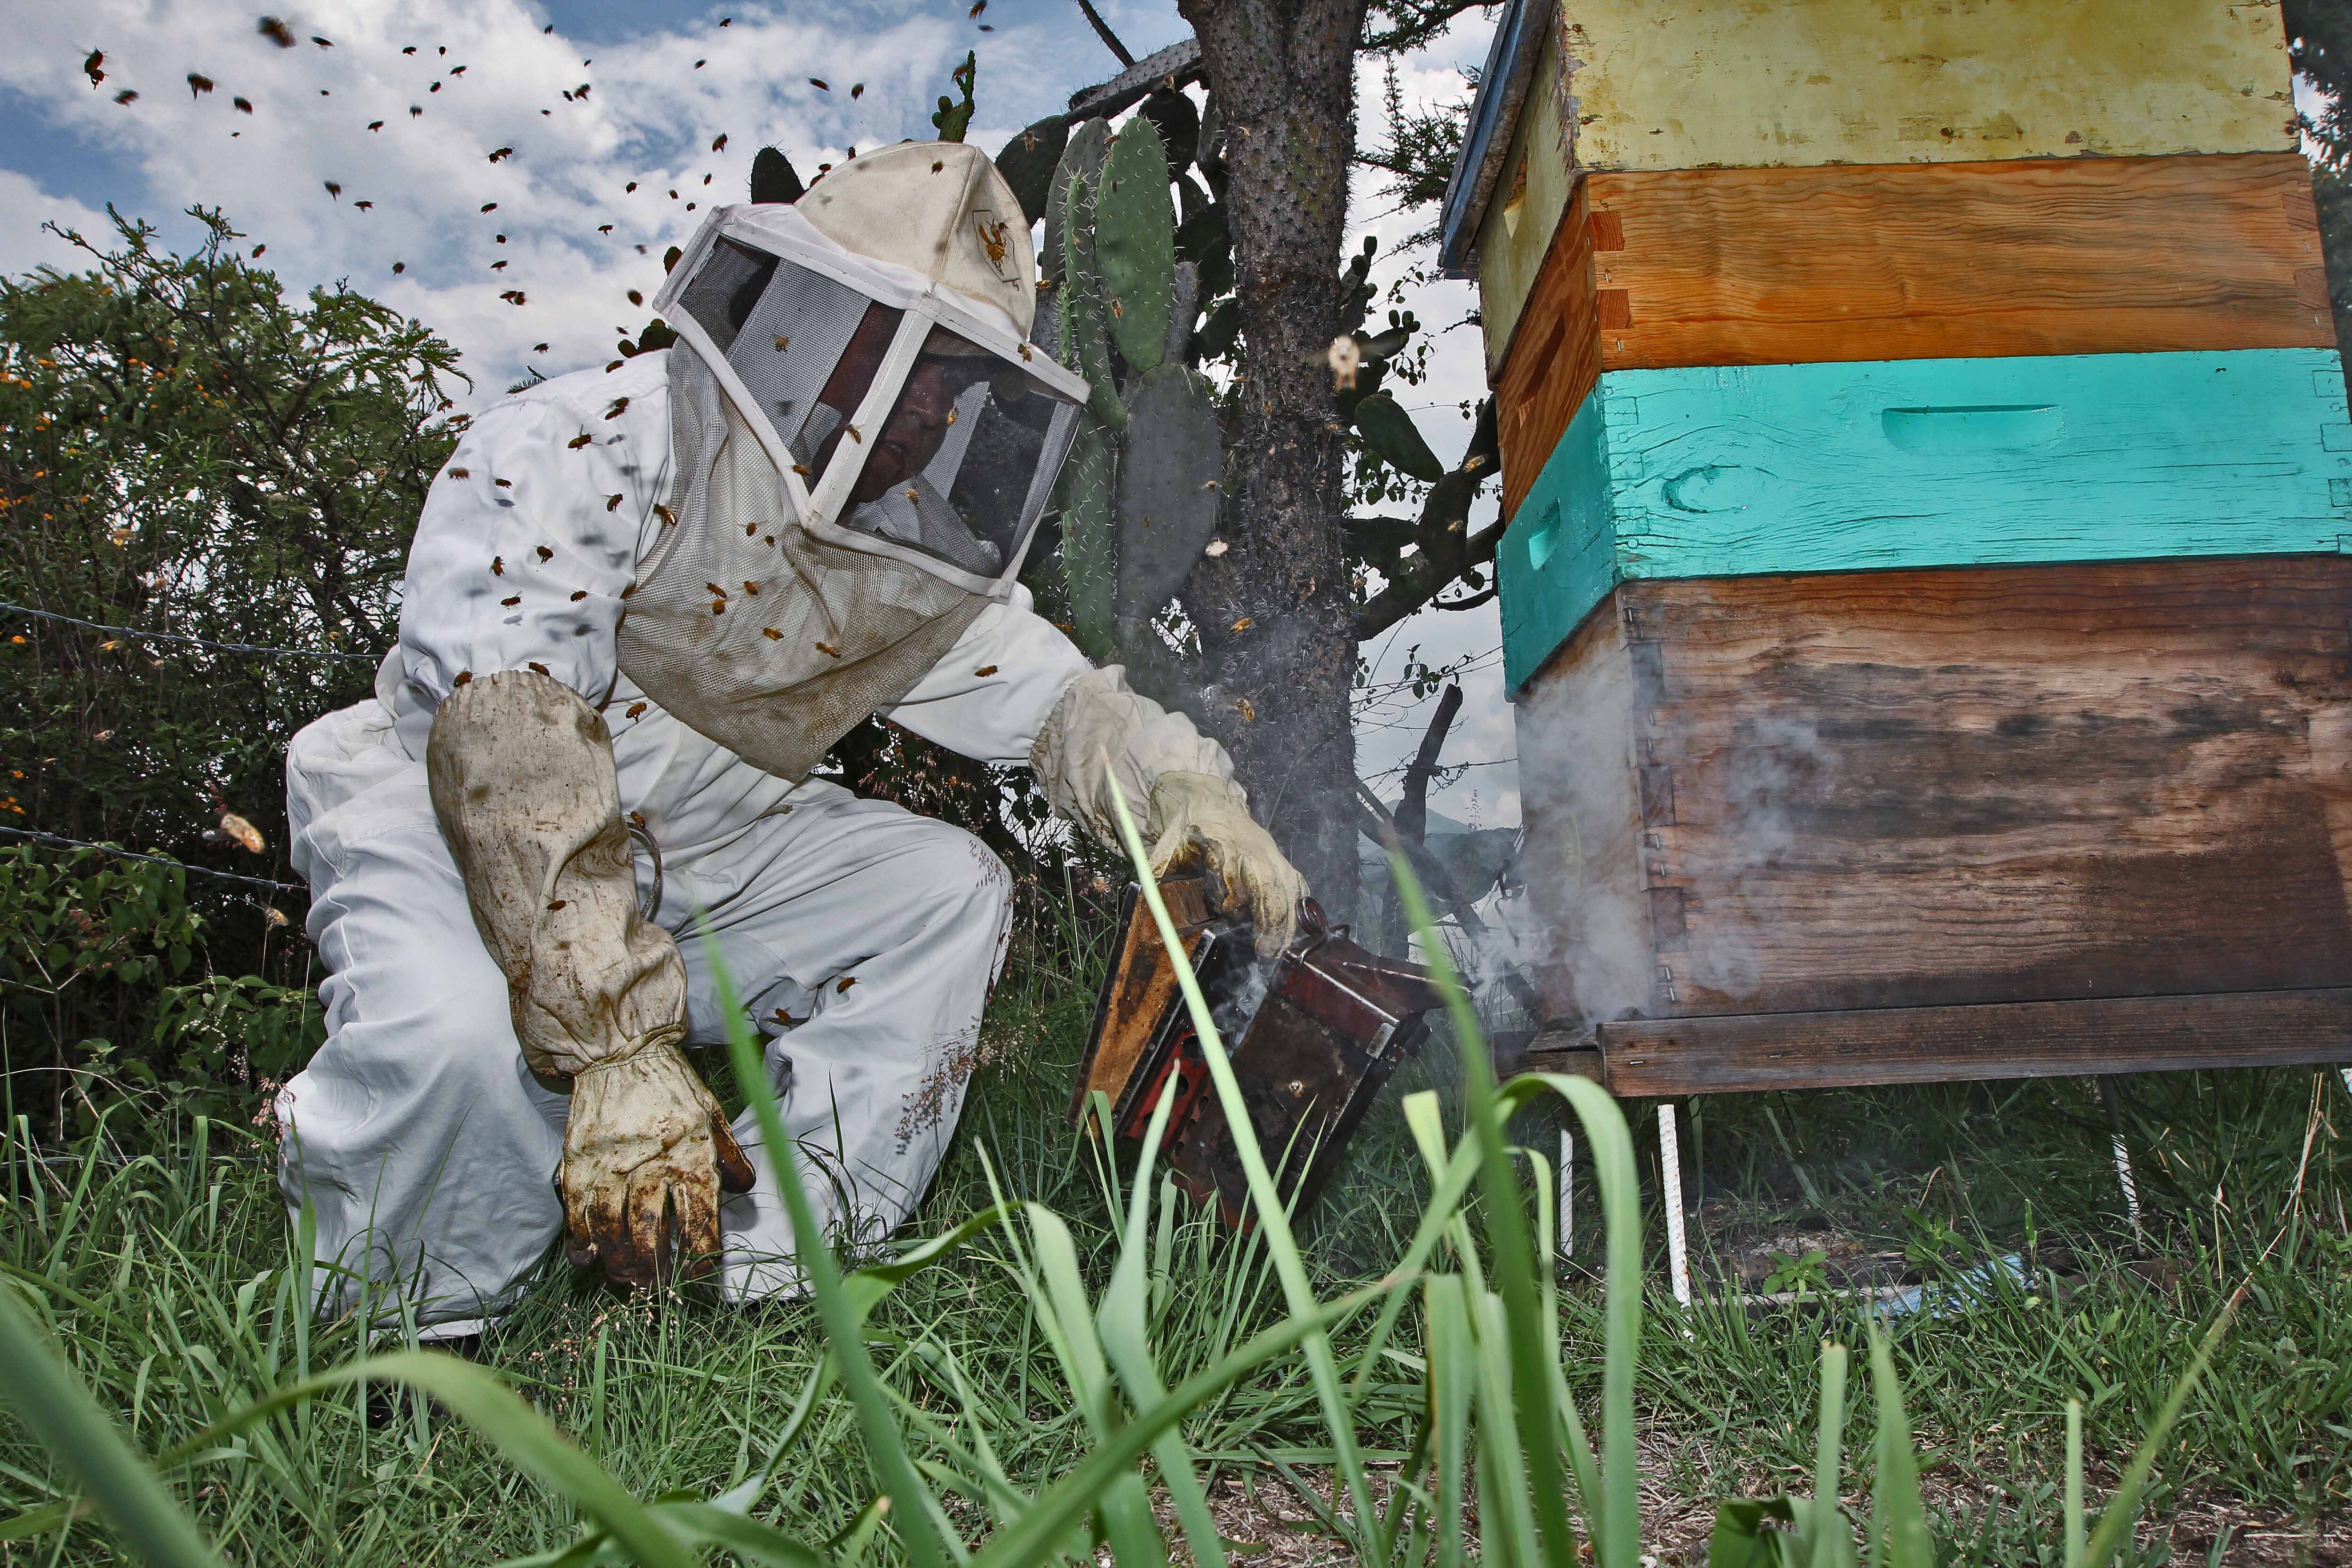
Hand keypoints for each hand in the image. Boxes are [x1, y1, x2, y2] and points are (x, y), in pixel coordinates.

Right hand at [560, 1029, 756, 1290]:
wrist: (620, 1051)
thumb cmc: (672, 1086)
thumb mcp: (712, 1114)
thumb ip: (730, 1155)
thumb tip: (746, 1190)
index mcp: (690, 1154)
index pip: (699, 1216)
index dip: (700, 1254)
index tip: (699, 1273)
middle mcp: (651, 1164)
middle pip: (651, 1231)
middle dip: (654, 1268)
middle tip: (655, 1286)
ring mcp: (611, 1165)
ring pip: (611, 1228)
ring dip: (617, 1260)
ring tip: (625, 1277)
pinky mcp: (579, 1163)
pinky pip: (577, 1211)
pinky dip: (580, 1239)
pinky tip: (585, 1257)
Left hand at [1146, 771, 1308, 955]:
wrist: (1208, 801)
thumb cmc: (1186, 830)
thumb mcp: (1167, 848)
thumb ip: (1163, 877)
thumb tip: (1153, 911)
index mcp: (1220, 842)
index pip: (1231, 870)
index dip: (1231, 894)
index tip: (1227, 913)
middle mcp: (1251, 847)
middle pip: (1268, 883)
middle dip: (1269, 919)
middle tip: (1265, 952)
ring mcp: (1270, 853)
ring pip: (1287, 886)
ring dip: (1286, 920)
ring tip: (1279, 950)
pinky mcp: (1279, 860)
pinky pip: (1296, 884)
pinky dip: (1298, 908)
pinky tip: (1294, 932)